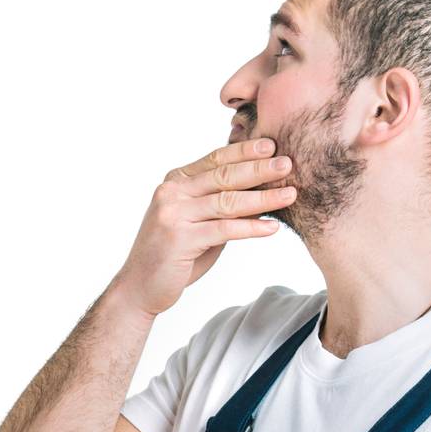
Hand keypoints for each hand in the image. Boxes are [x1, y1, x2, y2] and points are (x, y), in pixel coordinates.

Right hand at [113, 141, 298, 319]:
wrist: (140, 286)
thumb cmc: (174, 254)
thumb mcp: (196, 220)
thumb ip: (219, 203)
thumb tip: (260, 188)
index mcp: (175, 182)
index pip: (215, 160)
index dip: (244, 151)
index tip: (272, 145)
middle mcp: (172, 193)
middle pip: (224, 176)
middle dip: (259, 169)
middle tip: (288, 163)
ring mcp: (173, 214)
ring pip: (227, 201)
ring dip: (262, 198)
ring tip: (290, 194)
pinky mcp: (180, 239)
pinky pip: (224, 230)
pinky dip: (251, 228)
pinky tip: (272, 227)